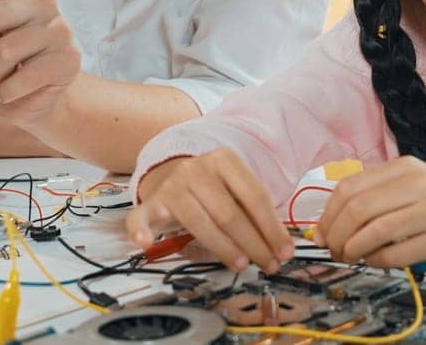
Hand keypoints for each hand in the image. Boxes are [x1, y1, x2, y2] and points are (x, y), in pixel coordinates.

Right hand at [126, 150, 294, 273]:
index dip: (272, 227)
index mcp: (225, 160)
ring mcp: (171, 186)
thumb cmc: (212, 189)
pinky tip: (147, 244)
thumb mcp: (234, 188)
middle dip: (253, 243)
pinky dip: (141, 231)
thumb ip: (253, 211)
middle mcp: (196, 170)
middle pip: (230, 213)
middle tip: (268, 264)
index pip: (255, 196)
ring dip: (224, 248)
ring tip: (242, 264)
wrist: (170, 173)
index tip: (284, 250)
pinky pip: (141, 218)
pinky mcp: (149, 204)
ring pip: (200, 223)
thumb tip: (280, 246)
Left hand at [317, 156, 425, 266]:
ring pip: (373, 231)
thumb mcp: (416, 182)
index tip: (322, 233)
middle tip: (333, 250)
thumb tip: (334, 221)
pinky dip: (377, 261)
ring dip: (352, 251)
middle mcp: (417, 184)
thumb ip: (380, 193)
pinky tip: (377, 261)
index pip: (349, 188)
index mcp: (405, 167)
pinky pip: (396, 254)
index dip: (327, 215)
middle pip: (357, 209)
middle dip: (335, 235)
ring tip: (351, 257)